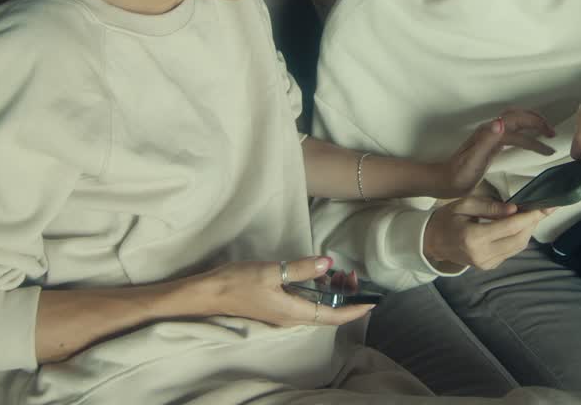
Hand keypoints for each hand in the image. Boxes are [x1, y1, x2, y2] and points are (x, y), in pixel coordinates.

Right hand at [201, 256, 372, 326]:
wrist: (208, 293)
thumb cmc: (237, 283)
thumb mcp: (271, 271)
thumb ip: (301, 268)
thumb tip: (328, 264)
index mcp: (294, 312)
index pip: (334, 316)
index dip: (355, 309)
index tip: (373, 300)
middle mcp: (292, 317)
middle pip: (329, 312)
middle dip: (347, 296)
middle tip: (353, 274)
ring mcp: (284, 313)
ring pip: (317, 306)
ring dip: (332, 292)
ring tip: (338, 272)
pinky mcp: (277, 306)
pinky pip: (305, 302)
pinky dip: (317, 290)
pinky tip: (315, 275)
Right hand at [423, 196, 553, 270]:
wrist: (431, 243)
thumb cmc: (446, 219)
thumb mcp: (464, 205)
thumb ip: (490, 207)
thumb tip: (514, 209)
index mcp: (474, 237)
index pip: (510, 227)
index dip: (530, 216)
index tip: (546, 207)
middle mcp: (482, 254)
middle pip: (519, 239)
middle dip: (533, 223)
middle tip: (543, 207)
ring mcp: (486, 263)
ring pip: (518, 246)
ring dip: (528, 230)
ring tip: (533, 214)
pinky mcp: (489, 266)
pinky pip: (511, 251)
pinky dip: (518, 237)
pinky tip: (519, 225)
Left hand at [434, 109, 556, 198]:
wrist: (444, 181)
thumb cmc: (458, 175)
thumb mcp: (472, 161)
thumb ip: (486, 141)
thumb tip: (500, 122)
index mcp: (488, 133)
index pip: (517, 125)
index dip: (534, 131)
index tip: (549, 143)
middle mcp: (490, 130)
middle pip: (518, 116)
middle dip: (537, 121)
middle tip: (552, 134)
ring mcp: (490, 136)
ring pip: (516, 122)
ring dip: (532, 125)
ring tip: (547, 137)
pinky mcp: (491, 143)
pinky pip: (512, 132)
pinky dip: (526, 133)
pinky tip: (532, 142)